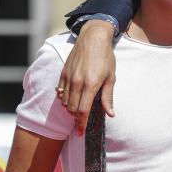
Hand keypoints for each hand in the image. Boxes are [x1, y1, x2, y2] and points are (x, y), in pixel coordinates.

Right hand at [58, 20, 115, 135]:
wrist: (93, 38)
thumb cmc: (105, 57)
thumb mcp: (111, 77)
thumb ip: (108, 97)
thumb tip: (110, 114)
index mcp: (91, 84)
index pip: (83, 110)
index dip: (81, 124)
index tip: (80, 133)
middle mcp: (77, 82)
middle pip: (71, 109)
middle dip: (76, 117)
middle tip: (82, 119)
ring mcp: (68, 77)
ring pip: (64, 101)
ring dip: (70, 108)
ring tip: (78, 107)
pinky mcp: (63, 73)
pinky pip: (60, 92)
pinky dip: (64, 98)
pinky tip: (71, 97)